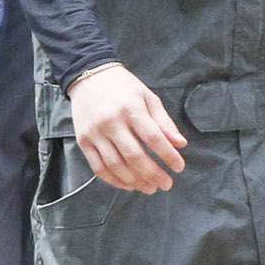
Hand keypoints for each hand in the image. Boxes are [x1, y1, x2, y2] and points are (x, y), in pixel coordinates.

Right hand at [69, 64, 187, 192]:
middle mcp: (111, 122)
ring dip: (135, 181)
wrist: (89, 77)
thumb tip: (181, 144)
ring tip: (150, 188)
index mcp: (131, 108)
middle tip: (166, 184)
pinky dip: (114, 181)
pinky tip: (129, 185)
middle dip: (153, 174)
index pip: (153, 138)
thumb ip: (164, 122)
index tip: (179, 167)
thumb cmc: (123, 87)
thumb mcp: (148, 97)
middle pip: (134, 156)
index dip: (168, 155)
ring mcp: (95, 133)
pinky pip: (98, 168)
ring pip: (116, 166)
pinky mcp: (83, 141)